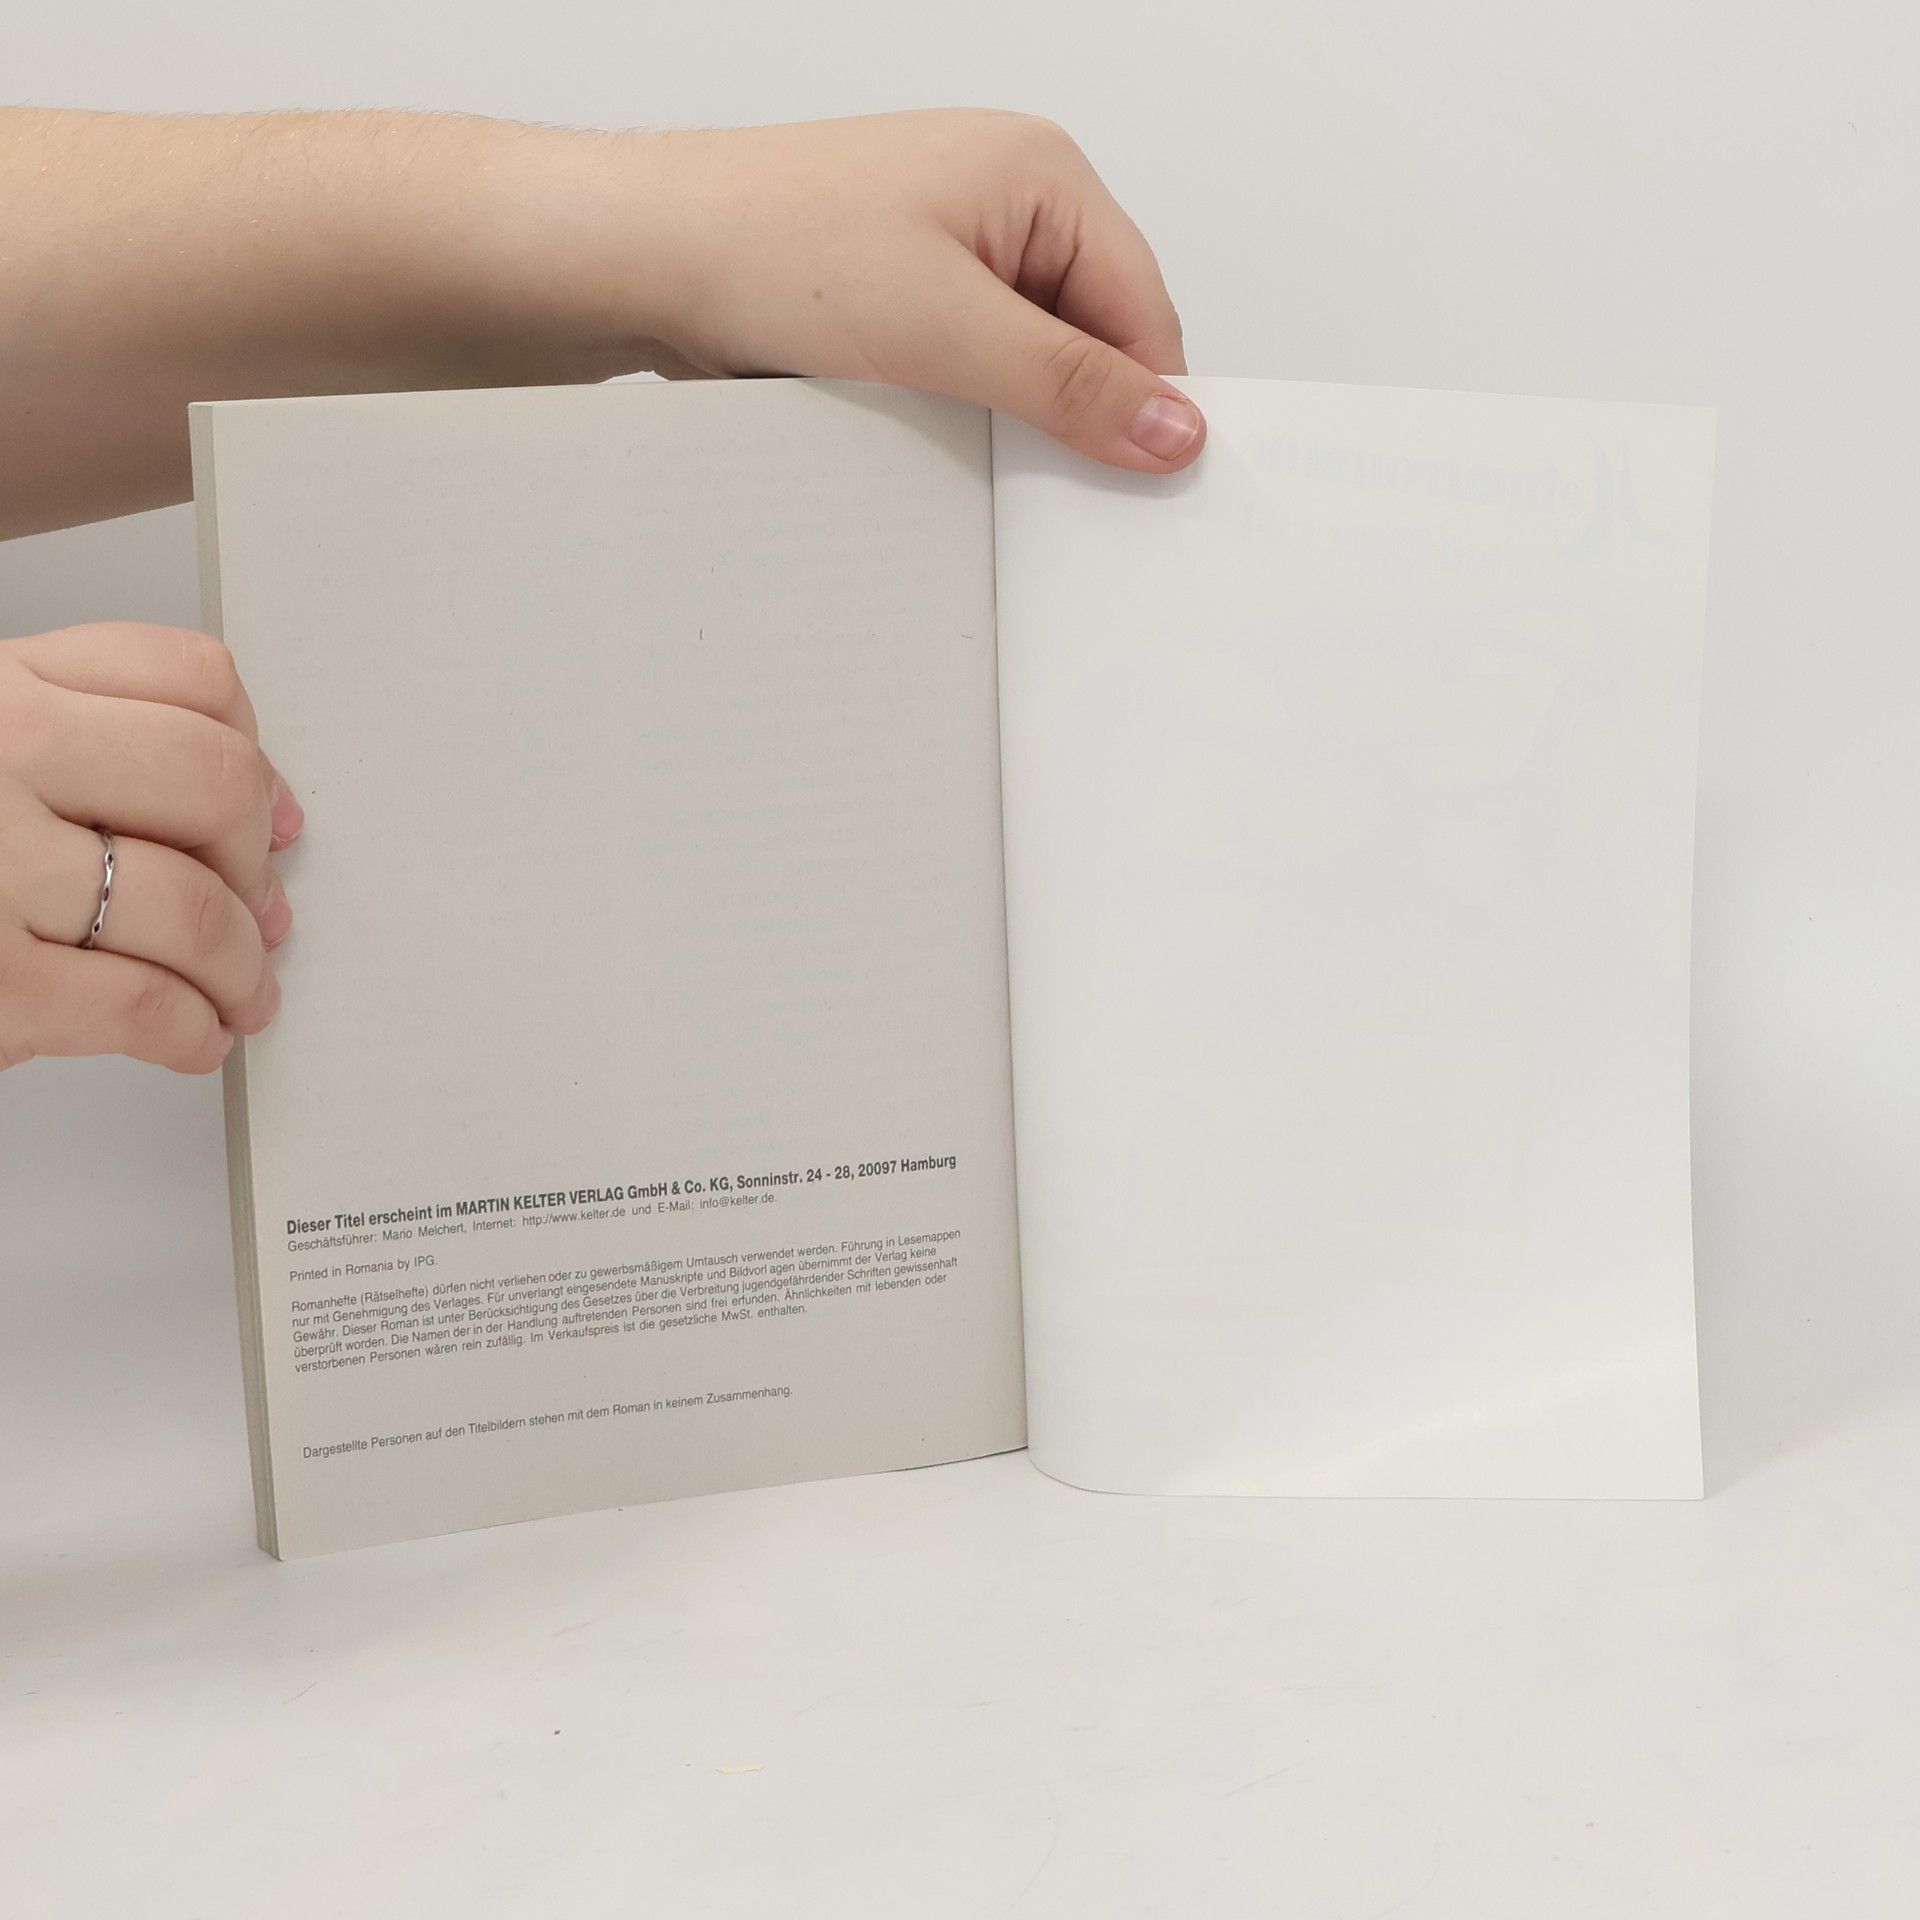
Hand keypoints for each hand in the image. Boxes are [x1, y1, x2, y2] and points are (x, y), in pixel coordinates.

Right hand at [0, 624, 298, 1072]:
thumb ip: (69, 745)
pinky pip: (147, 1004)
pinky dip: (196, 1031)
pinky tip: (194, 1038)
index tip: (270, 813)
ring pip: (196, 907)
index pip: (188, 676)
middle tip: (258, 913)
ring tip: (241, 993)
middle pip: (214, 784)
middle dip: (255, 864)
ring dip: (243, 968)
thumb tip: (252, 811)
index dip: (255, 755)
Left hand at [625, 111, 1206, 472]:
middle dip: (1071, 409)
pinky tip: (922, 426)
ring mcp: (948, 247)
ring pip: (1025, 361)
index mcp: (1039, 173)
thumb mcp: (946, 329)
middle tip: (1045, 477)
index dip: (1147, 399)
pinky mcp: (900, 294)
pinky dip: (956, 409)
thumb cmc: (766, 244)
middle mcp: (1002, 201)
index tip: (1144, 479)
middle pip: (1091, 336)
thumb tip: (1171, 427)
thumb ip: (1070, 384)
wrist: (642, 256)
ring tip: (956, 429)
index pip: (1144, 306)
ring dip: (1005, 413)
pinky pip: (966, 369)